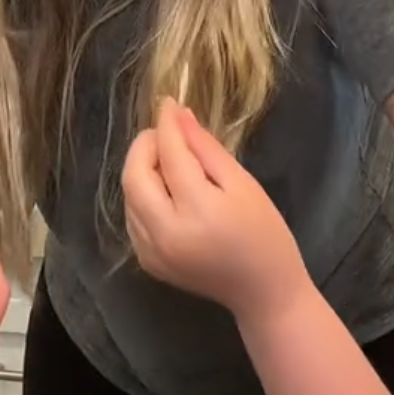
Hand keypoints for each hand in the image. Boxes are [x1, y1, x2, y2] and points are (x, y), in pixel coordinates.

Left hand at [122, 98, 308, 324]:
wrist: (264, 292)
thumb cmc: (264, 234)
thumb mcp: (242, 183)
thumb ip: (206, 149)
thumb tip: (179, 116)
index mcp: (196, 211)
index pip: (170, 155)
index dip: (167, 124)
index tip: (168, 102)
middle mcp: (165, 233)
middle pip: (134, 176)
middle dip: (145, 147)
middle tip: (167, 133)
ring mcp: (151, 252)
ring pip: (129, 196)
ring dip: (142, 170)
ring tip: (170, 161)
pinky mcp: (148, 262)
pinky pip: (134, 217)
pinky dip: (143, 196)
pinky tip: (166, 191)